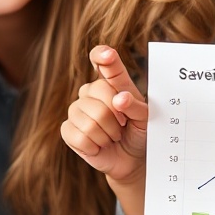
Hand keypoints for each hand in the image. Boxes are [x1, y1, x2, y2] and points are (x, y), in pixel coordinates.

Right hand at [60, 46, 149, 214]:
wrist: (131, 159)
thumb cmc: (139, 133)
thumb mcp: (146, 119)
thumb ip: (136, 106)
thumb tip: (119, 98)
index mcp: (112, 83)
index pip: (104, 62)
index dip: (102, 56)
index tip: (106, 55)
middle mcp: (90, 92)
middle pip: (98, 92)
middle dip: (116, 115)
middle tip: (123, 125)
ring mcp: (76, 110)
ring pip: (90, 119)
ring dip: (107, 134)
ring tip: (112, 136)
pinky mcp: (68, 130)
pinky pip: (79, 135)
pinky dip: (94, 146)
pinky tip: (99, 145)